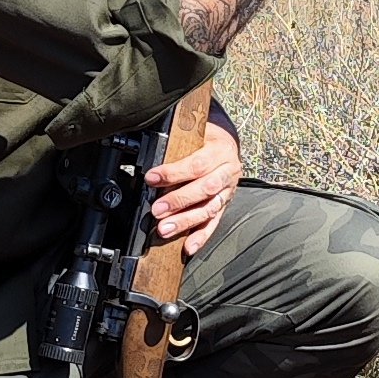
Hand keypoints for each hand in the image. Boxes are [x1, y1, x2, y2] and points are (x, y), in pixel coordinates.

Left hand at [146, 115, 243, 258]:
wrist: (228, 141)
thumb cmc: (206, 136)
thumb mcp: (196, 131)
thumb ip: (178, 140)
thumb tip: (150, 147)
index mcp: (220, 150)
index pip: (197, 164)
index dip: (174, 172)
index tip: (152, 178)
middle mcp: (227, 171)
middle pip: (205, 189)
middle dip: (179, 201)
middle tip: (157, 210)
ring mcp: (228, 190)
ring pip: (208, 209)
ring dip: (186, 221)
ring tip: (165, 229)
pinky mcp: (225, 204)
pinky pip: (214, 222)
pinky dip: (201, 236)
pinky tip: (189, 246)